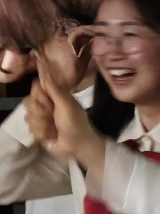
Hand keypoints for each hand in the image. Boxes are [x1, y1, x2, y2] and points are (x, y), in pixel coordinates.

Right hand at [32, 52, 105, 169]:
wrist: (77, 146)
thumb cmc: (75, 123)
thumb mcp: (65, 104)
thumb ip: (53, 88)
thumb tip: (45, 66)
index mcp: (55, 96)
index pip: (36, 87)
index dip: (39, 95)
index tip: (48, 101)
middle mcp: (46, 105)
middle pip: (28, 101)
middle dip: (40, 111)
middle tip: (53, 116)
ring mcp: (41, 118)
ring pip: (28, 116)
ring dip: (42, 123)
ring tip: (54, 128)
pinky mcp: (38, 130)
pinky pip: (30, 128)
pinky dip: (42, 132)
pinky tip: (51, 136)